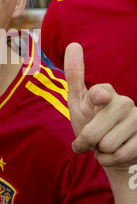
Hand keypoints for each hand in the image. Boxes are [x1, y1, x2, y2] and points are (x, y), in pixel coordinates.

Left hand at [64, 43, 136, 168]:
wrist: (110, 150)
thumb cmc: (91, 122)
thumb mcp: (78, 102)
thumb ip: (75, 76)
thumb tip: (74, 44)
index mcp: (105, 92)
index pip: (99, 94)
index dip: (98, 98)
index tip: (100, 96)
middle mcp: (123, 102)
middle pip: (93, 132)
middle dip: (86, 142)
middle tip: (91, 138)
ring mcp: (136, 120)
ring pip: (107, 145)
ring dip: (99, 151)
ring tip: (104, 144)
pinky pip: (119, 156)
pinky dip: (109, 160)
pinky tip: (112, 154)